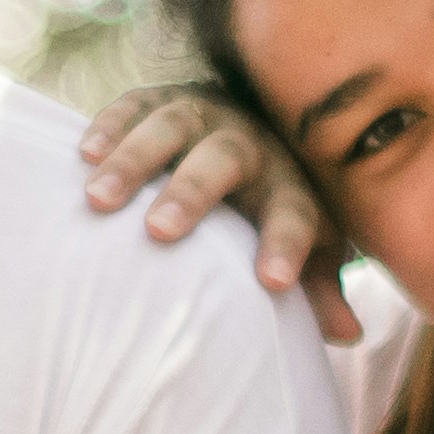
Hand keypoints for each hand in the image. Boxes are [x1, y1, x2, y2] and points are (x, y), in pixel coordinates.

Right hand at [77, 81, 358, 342]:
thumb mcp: (307, 247)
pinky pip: (134, 105)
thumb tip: (350, 335)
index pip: (295, 212)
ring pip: (171, 126)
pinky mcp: (160, 99)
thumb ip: (321, 289)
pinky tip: (84, 156)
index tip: (271, 283)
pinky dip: (109, 126)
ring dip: (135, 160)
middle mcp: (248, 141)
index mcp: (289, 183)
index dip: (286, 245)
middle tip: (159, 231)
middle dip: (193, 192)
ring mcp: (202, 113)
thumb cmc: (271, 208)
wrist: (251, 126)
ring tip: (99, 199)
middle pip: (224, 159)